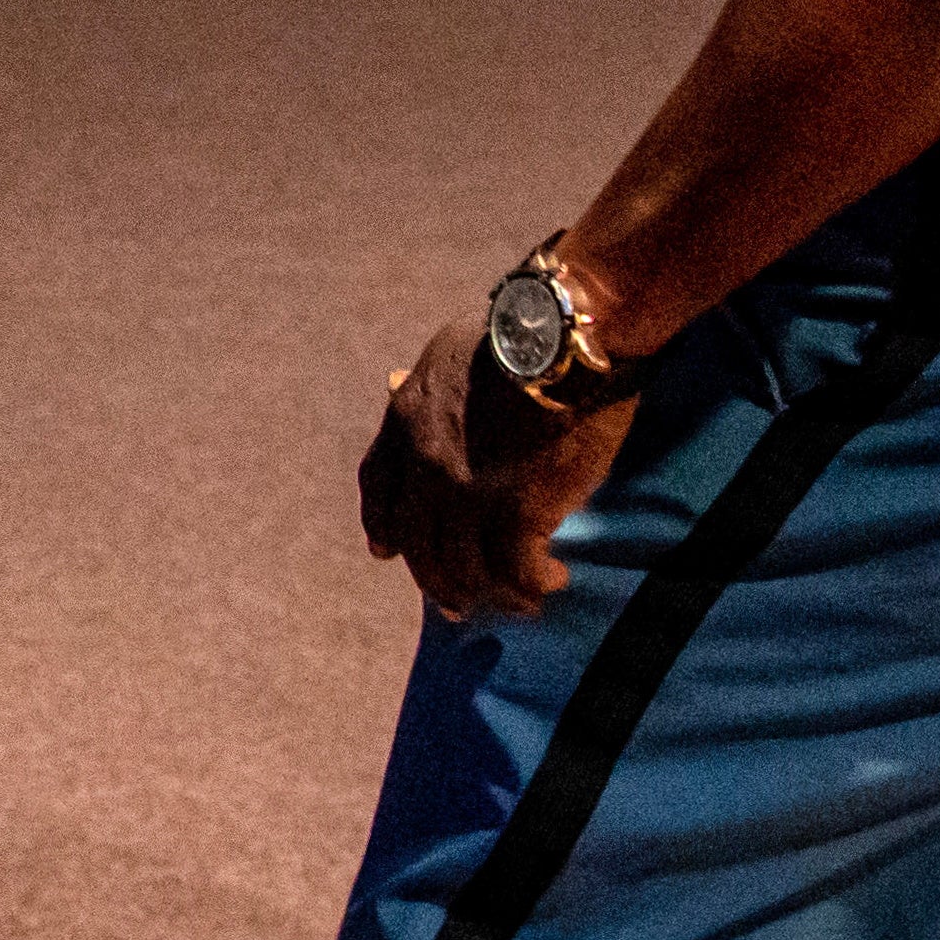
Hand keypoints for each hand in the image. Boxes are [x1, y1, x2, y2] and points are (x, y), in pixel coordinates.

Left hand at [359, 314, 636, 625]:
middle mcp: (426, 462)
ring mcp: (468, 491)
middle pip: (418, 541)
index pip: (378, 484)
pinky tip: (551, 582)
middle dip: (436, 580)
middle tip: (456, 606)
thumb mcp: (450, 349)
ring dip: (488, 593)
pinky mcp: (518, 510)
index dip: (381, 522)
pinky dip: (533, 585)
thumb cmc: (517, 333)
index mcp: (406, 418)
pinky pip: (516, 569)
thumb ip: (432, 384)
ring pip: (464, 567)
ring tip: (517, 602)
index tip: (386, 551)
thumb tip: (405, 386)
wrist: (562, 339)